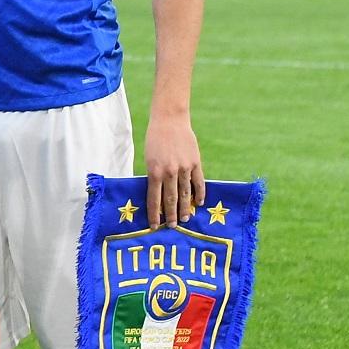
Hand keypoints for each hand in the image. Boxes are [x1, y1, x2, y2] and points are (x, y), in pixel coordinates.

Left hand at [144, 108, 204, 225]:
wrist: (170, 121)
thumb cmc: (155, 140)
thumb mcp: (149, 159)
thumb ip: (154, 176)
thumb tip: (158, 194)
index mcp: (154, 172)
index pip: (154, 198)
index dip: (154, 214)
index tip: (154, 226)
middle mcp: (169, 172)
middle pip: (170, 199)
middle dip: (170, 215)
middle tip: (171, 227)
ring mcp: (184, 168)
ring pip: (185, 193)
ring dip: (185, 208)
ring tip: (185, 219)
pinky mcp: (196, 163)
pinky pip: (199, 182)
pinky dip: (200, 193)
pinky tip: (199, 203)